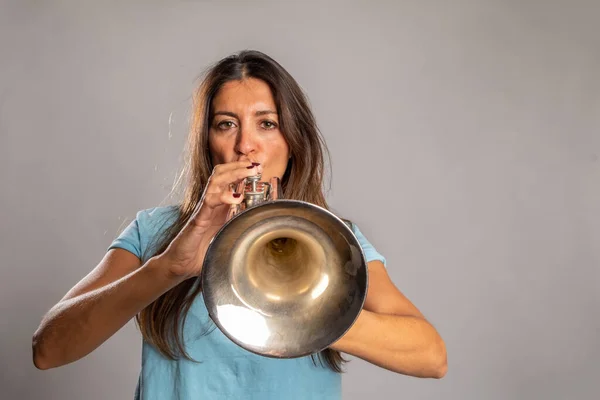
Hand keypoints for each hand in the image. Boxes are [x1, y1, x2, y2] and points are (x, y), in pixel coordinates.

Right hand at [160, 160, 261, 279]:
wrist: (180, 264)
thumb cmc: (203, 250)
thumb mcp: (228, 234)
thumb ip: (240, 226)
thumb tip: (261, 224)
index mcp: (220, 205)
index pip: (229, 179)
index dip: (242, 170)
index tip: (258, 166)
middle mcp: (212, 203)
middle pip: (222, 174)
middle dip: (239, 166)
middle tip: (256, 164)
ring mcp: (204, 209)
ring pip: (215, 181)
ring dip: (234, 173)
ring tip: (249, 171)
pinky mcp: (198, 219)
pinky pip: (209, 201)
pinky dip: (223, 196)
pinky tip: (235, 197)